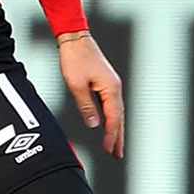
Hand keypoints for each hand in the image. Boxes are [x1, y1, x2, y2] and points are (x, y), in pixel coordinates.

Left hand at [58, 33, 124, 157]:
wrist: (75, 38)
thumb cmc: (75, 59)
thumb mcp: (76, 85)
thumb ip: (86, 106)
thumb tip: (94, 125)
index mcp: (110, 89)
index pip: (113, 118)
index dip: (111, 136)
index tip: (108, 150)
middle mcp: (115, 87)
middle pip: (119, 117)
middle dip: (118, 137)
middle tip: (117, 155)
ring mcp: (112, 84)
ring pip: (117, 112)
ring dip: (116, 129)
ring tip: (115, 145)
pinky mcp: (107, 82)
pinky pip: (112, 105)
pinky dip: (112, 118)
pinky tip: (110, 124)